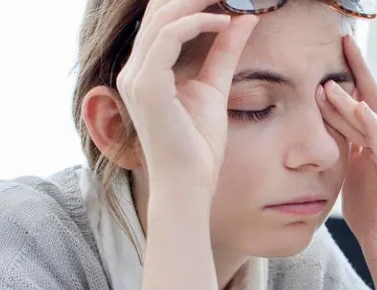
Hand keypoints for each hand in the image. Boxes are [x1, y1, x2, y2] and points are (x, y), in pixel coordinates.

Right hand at [116, 0, 256, 196]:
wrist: (188, 184)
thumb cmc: (198, 147)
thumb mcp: (215, 88)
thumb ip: (224, 53)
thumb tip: (244, 19)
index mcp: (144, 72)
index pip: (160, 21)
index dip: (187, 1)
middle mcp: (133, 71)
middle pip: (157, 13)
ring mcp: (136, 78)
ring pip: (161, 19)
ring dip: (195, 1)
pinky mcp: (147, 86)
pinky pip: (168, 38)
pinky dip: (196, 24)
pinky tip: (223, 22)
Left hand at [318, 35, 376, 264]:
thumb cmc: (370, 210)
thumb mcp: (353, 167)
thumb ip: (349, 140)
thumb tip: (331, 110)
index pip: (371, 99)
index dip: (359, 71)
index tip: (345, 43)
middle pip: (373, 106)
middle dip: (355, 78)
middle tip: (341, 47)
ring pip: (375, 125)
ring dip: (350, 105)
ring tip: (326, 87)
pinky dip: (372, 128)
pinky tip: (359, 110)